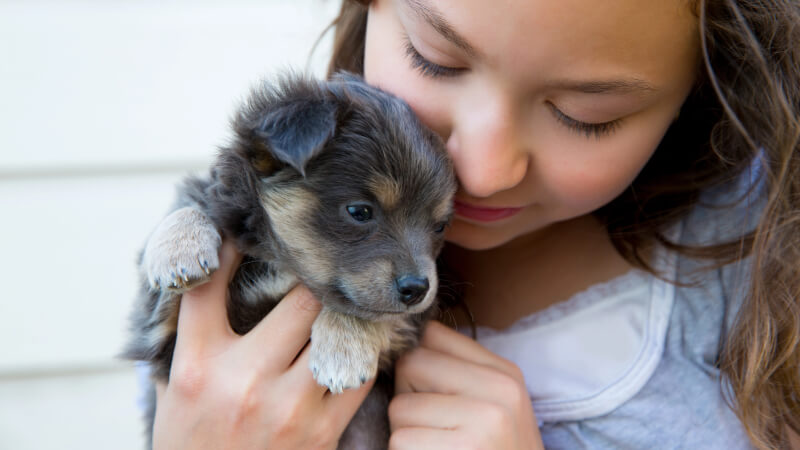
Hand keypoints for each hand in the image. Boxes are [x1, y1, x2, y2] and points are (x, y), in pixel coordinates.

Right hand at [152, 239, 373, 449]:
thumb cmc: (191, 445)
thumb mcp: (172, 394)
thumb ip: (188, 341)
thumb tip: (201, 281)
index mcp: (198, 368)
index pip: (208, 290)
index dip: (229, 253)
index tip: (246, 236)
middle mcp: (243, 381)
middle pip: (299, 301)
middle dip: (312, 283)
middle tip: (323, 270)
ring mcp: (287, 407)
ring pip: (336, 333)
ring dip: (342, 316)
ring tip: (348, 302)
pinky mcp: (321, 432)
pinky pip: (356, 375)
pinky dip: (360, 356)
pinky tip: (357, 345)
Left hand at [389, 321, 542, 449]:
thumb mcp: (495, 405)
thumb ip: (458, 370)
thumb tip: (407, 340)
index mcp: (505, 374)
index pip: (433, 335)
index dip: (420, 363)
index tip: (432, 390)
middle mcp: (499, 391)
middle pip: (411, 364)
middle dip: (409, 396)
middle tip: (434, 426)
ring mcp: (483, 422)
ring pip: (400, 407)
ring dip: (406, 433)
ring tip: (438, 447)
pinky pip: (400, 440)